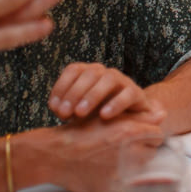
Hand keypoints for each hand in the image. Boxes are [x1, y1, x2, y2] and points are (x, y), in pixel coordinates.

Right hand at [23, 116, 164, 191]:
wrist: (57, 155)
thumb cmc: (82, 131)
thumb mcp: (109, 117)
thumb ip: (138, 115)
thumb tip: (162, 113)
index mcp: (130, 131)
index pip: (157, 134)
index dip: (149, 132)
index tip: (140, 133)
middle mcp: (130, 151)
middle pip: (153, 151)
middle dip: (145, 147)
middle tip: (129, 145)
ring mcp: (122, 171)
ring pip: (142, 167)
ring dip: (136, 161)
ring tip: (119, 155)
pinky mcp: (114, 187)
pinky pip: (129, 182)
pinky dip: (123, 175)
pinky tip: (110, 168)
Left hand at [49, 62, 165, 123]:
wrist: (128, 121)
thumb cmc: (97, 116)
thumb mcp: (78, 113)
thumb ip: (66, 110)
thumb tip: (58, 109)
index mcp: (88, 73)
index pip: (73, 70)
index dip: (61, 86)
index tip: (54, 107)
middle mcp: (104, 73)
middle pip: (89, 73)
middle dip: (74, 93)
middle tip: (64, 113)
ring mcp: (122, 81)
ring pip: (108, 79)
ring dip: (92, 95)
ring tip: (80, 113)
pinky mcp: (136, 93)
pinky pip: (128, 94)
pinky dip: (116, 103)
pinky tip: (104, 115)